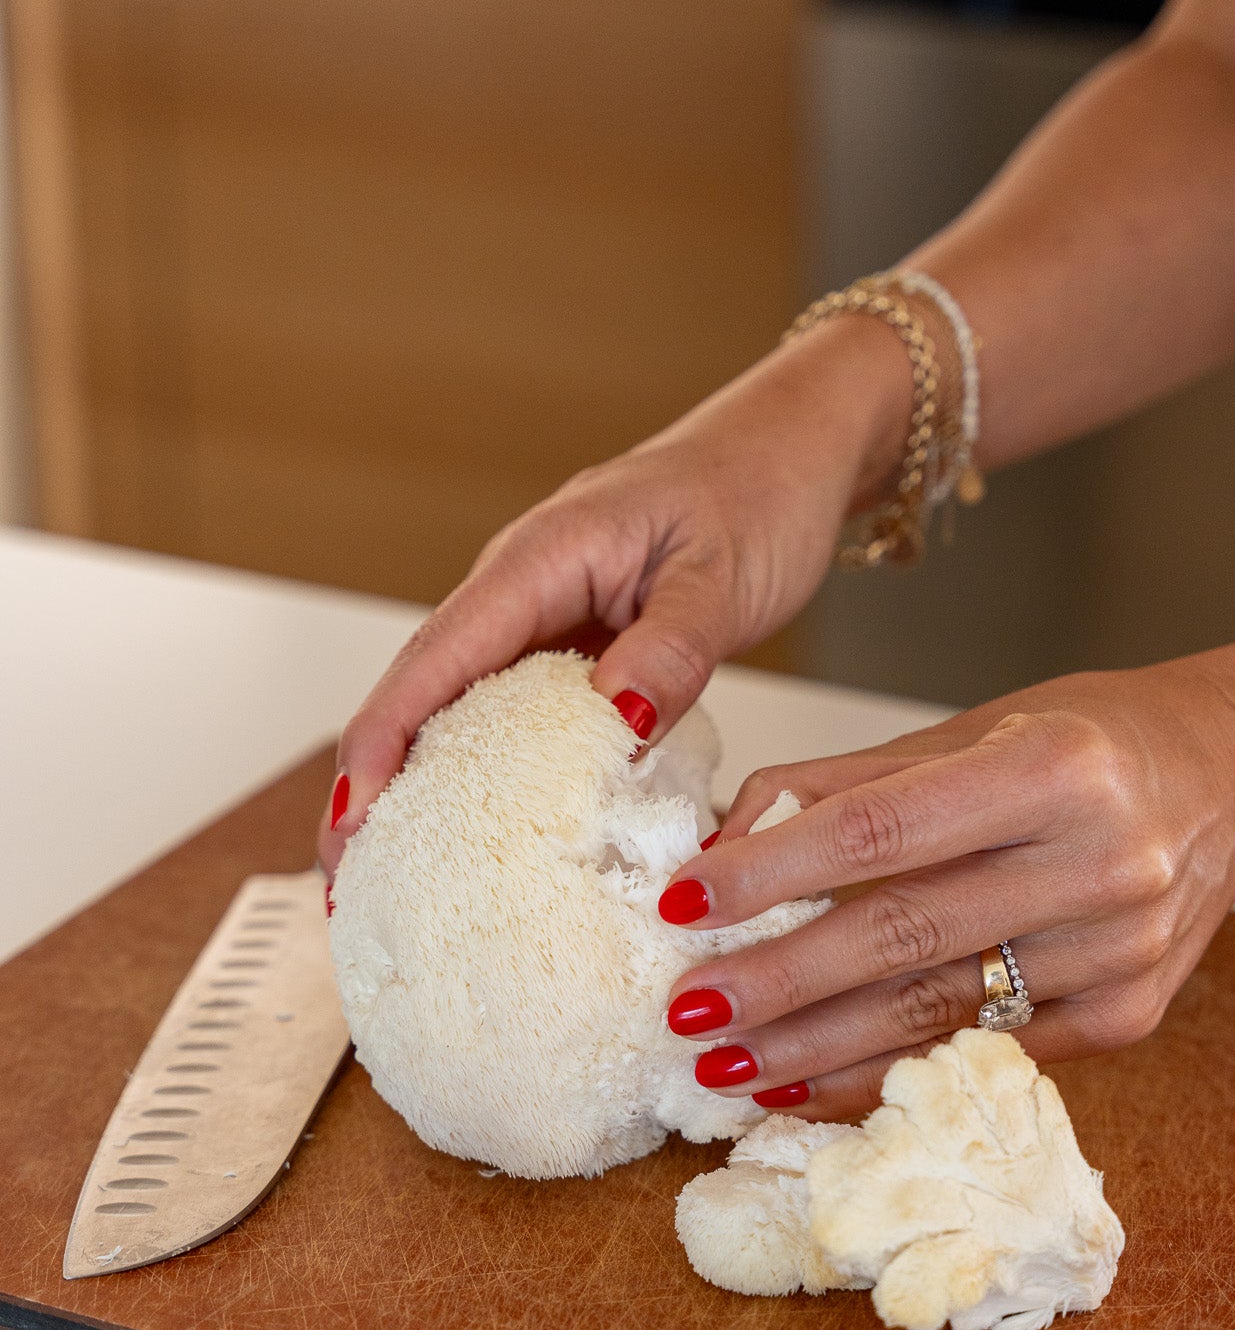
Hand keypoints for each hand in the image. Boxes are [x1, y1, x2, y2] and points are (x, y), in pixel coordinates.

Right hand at [318, 316, 912, 872]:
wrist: (789, 448)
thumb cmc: (759, 492)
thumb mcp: (723, 577)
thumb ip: (669, 651)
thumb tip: (616, 727)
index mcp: (541, 557)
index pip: (437, 655)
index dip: (383, 739)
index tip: (353, 818)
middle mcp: (519, 586)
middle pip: (418, 690)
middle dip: (373, 784)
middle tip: (350, 881)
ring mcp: (539, 614)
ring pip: (455, 707)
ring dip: (418, 786)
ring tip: (395, 879)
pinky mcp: (570, 641)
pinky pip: (510, 713)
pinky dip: (485, 774)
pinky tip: (484, 834)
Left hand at [658, 658, 1234, 1118]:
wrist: (1232, 781)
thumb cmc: (1083, 743)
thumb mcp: (967, 732)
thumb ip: (844, 785)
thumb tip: (722, 845)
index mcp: (1054, 768)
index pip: (880, 831)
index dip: (771, 873)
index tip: (683, 902)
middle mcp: (1099, 863)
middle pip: (901, 935)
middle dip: (778, 981)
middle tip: (687, 1011)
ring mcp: (1121, 950)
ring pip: (937, 1011)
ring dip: (817, 1048)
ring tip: (729, 1063)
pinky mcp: (1130, 1015)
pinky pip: (983, 1051)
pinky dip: (890, 1072)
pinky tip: (813, 1085)